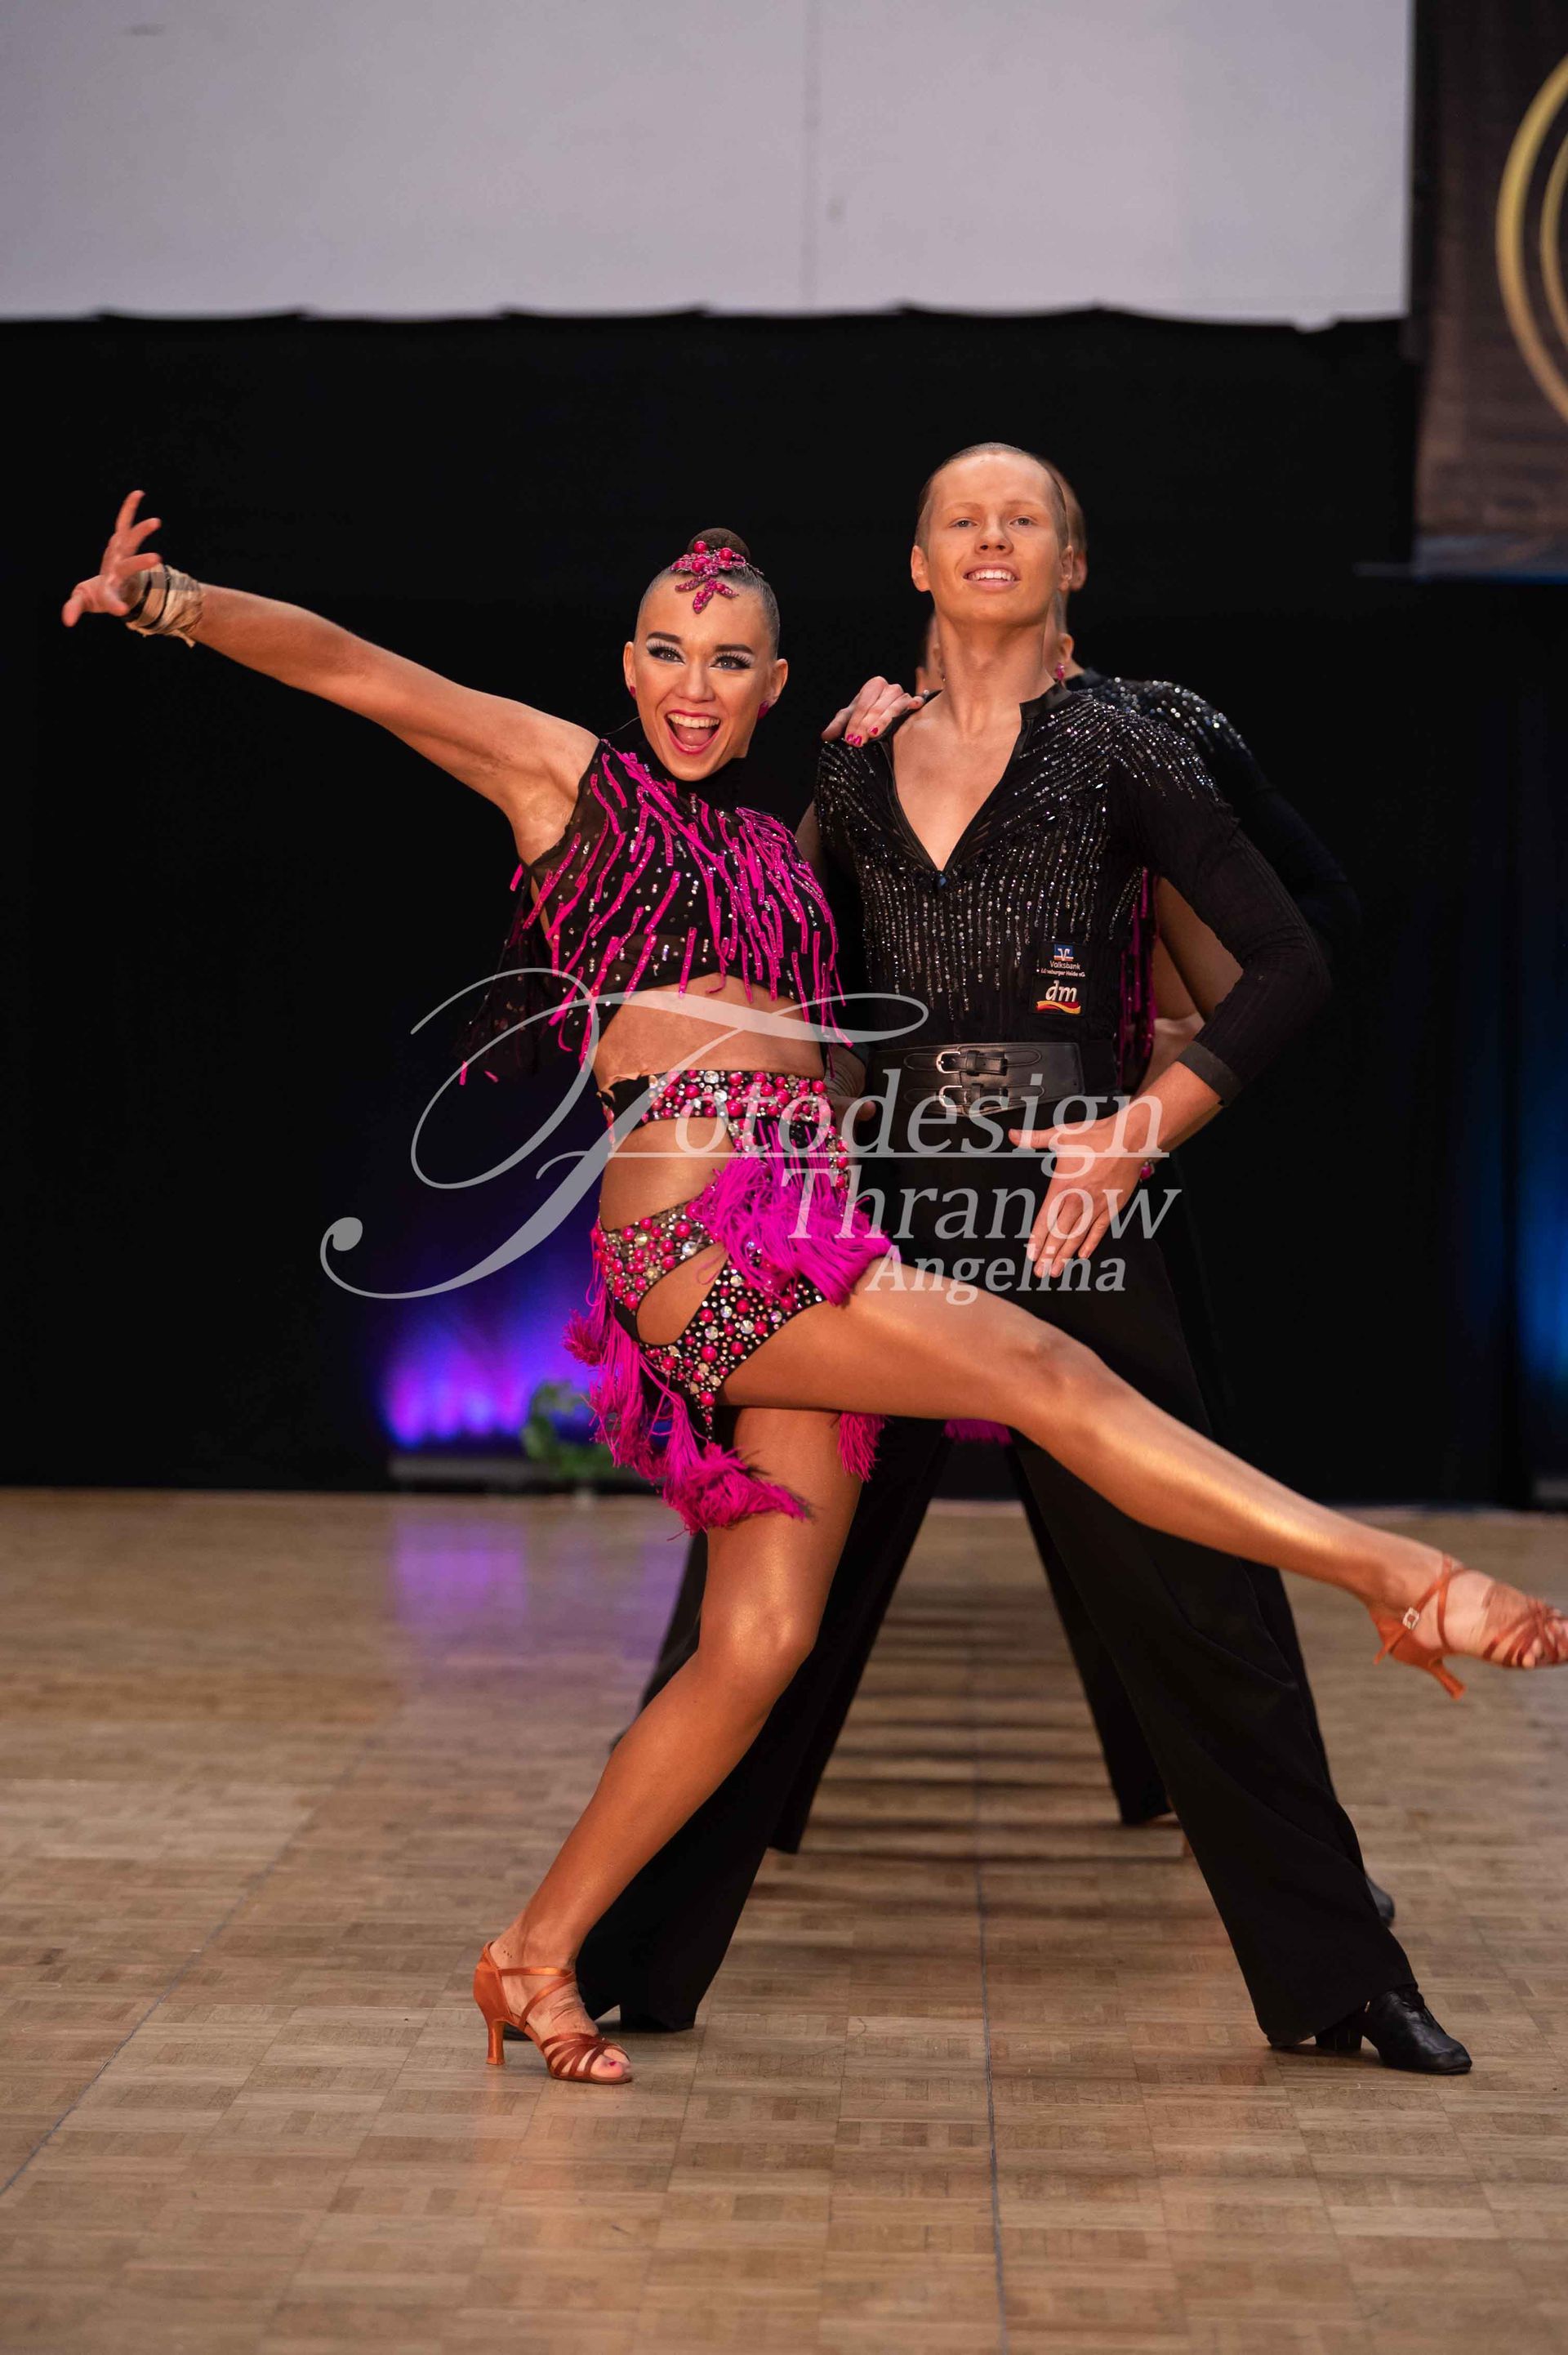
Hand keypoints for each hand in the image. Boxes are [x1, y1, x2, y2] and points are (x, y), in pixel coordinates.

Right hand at [61, 489, 162, 625]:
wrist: (115, 588)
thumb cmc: (97, 596)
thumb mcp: (83, 601)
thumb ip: (74, 608)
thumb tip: (67, 622)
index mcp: (108, 588)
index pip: (110, 598)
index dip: (114, 603)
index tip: (120, 610)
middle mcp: (119, 572)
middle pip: (130, 566)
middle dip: (140, 563)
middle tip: (156, 558)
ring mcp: (122, 556)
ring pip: (131, 543)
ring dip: (141, 531)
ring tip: (157, 521)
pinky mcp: (121, 543)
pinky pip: (124, 523)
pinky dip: (129, 509)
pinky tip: (138, 493)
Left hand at [821, 675, 930, 745]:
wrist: (886, 714)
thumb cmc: (866, 715)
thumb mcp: (850, 718)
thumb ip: (838, 726)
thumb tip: (826, 736)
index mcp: (874, 685)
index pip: (863, 705)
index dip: (855, 722)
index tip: (850, 739)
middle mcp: (890, 688)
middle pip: (877, 707)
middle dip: (866, 725)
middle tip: (859, 741)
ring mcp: (903, 695)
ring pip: (893, 708)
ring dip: (883, 721)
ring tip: (874, 734)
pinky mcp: (914, 704)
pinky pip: (913, 704)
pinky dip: (913, 704)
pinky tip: (913, 707)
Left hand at [1008, 1108, 1158, 1276]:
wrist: (1129, 1140)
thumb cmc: (1096, 1137)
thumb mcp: (1061, 1135)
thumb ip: (1035, 1138)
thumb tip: (1013, 1135)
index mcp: (1063, 1187)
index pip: (1046, 1219)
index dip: (1037, 1239)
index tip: (1031, 1255)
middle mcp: (1079, 1201)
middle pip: (1060, 1233)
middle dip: (1049, 1255)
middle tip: (1040, 1273)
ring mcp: (1096, 1205)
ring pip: (1078, 1236)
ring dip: (1066, 1255)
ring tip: (1056, 1271)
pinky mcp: (1113, 1206)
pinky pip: (1100, 1229)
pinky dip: (1091, 1243)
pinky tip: (1083, 1255)